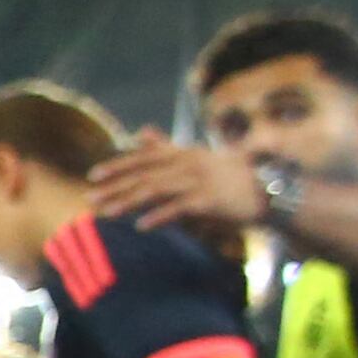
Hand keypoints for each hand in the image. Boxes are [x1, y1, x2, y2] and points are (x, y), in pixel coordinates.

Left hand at [87, 133, 259, 234]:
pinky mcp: (210, 199)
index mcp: (184, 152)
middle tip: (90, 199)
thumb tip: (143, 132)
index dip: (117, 165)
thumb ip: (168, 148)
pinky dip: (159, 216)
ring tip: (106, 214)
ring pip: (155, 190)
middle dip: (114, 186)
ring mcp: (199, 180)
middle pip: (143, 174)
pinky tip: (140, 225)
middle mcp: (188, 162)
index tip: (92, 176)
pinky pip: (179, 207)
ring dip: (127, 202)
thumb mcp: (196, 157)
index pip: (144, 157)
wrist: (268, 190)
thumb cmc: (229, 176)